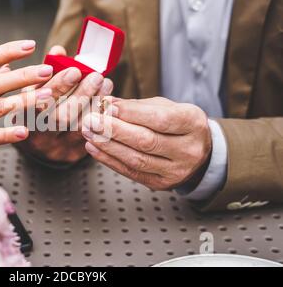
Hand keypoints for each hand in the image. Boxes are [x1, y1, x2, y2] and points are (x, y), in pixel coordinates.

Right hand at [18, 46, 113, 163]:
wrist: (38, 144)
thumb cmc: (38, 108)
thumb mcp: (34, 89)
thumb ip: (46, 71)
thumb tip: (59, 50)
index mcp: (22, 113)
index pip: (38, 100)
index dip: (58, 85)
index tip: (75, 70)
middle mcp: (36, 133)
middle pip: (60, 117)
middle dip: (82, 94)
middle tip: (97, 76)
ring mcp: (54, 146)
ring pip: (77, 128)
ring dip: (95, 104)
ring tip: (106, 85)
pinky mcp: (70, 154)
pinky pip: (90, 136)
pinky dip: (102, 117)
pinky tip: (109, 102)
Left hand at [82, 97, 211, 190]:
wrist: (197, 153)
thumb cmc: (177, 124)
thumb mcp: (165, 107)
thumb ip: (136, 106)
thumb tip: (106, 103)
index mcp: (193, 123)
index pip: (160, 119)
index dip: (132, 113)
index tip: (108, 106)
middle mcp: (189, 150)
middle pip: (147, 141)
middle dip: (114, 130)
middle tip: (91, 120)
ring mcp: (176, 170)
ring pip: (137, 159)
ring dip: (108, 146)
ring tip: (88, 133)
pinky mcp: (161, 184)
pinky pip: (131, 173)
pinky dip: (109, 160)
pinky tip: (94, 148)